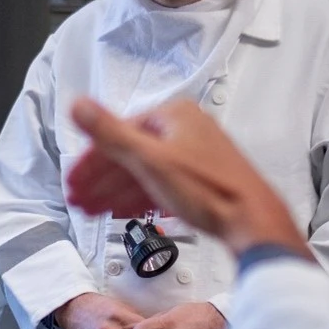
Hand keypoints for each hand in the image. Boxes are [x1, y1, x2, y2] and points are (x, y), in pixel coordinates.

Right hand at [65, 97, 310, 259]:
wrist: (252, 222)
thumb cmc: (213, 191)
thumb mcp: (151, 160)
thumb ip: (111, 133)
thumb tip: (80, 106)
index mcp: (173, 116)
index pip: (119, 133)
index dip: (92, 160)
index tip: (76, 178)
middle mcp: (184, 130)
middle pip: (129, 154)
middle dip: (101, 179)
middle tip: (80, 197)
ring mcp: (193, 155)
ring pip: (143, 171)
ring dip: (115, 191)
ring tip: (94, 208)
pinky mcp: (199, 179)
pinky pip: (158, 184)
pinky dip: (137, 197)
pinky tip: (124, 210)